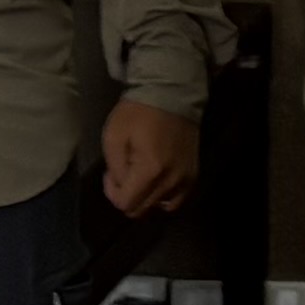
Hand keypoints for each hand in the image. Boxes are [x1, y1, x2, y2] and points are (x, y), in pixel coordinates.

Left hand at [100, 98, 201, 218]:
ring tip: (139, 179)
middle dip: (127, 196)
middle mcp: (171, 180)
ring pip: (159, 208)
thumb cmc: (138, 113)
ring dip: (145, 199)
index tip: (110, 174)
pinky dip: (163, 197)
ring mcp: (186, 179)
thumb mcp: (114, 137)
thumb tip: (121, 188)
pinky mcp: (194, 175)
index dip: (112, 193)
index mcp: (151, 170)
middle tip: (123, 174)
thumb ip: (115, 170)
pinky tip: (155, 181)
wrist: (172, 94)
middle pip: (142, 210)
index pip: (127, 204)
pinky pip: (176, 200)